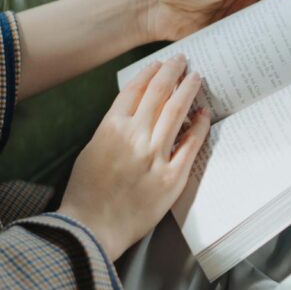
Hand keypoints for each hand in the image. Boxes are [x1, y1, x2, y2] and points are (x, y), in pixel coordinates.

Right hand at [57, 57, 208, 260]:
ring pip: (177, 112)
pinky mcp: (171, 177)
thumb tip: (137, 111)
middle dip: (172, 72)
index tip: (160, 64)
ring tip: (196, 77)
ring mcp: (155, 157)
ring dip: (188, 90)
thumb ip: (113, 128)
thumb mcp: (92, 150)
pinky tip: (204, 115)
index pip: (135, 90)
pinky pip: (191, 145)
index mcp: (110, 128)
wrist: (90, 228)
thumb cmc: (86, 192)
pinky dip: (199, 127)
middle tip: (183, 60)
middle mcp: (134, 137)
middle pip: (158, 93)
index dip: (150, 72)